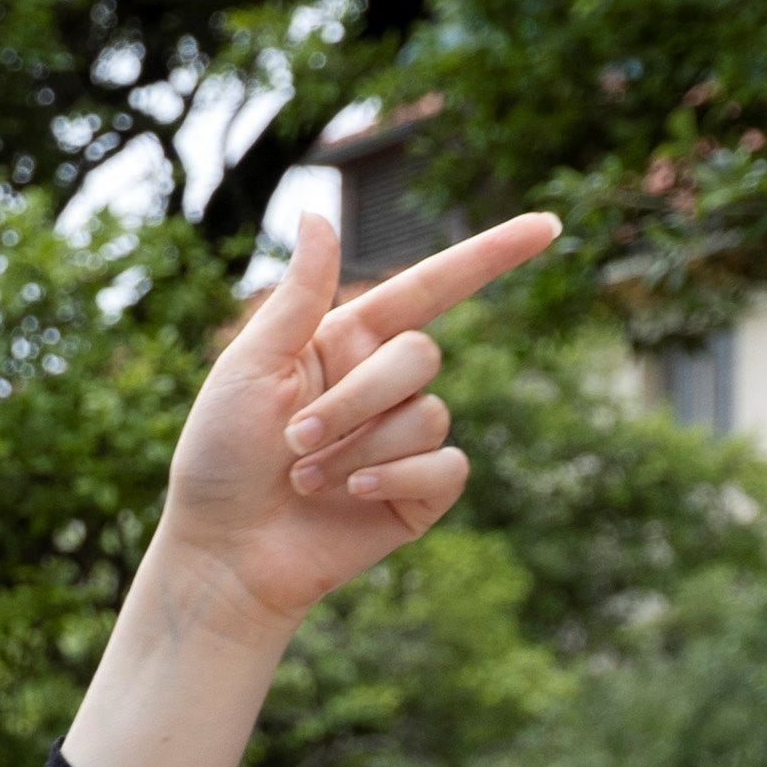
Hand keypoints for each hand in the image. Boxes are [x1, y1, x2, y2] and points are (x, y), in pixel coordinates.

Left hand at [158, 208, 557, 635]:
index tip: (548, 226)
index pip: (431, 288)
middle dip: (354, 401)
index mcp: (346, 343)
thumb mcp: (247, 368)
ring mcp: (406, 440)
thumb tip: (318, 213)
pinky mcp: (421, 492)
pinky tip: (350, 498)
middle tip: (292, 442)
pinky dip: (394, 478)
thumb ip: (298, 296)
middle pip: (419, 356)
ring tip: (302, 481)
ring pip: (429, 414)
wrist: (221, 553)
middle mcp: (383, 386)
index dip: (489, 255)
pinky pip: (445, 465)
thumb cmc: (218, 460)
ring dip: (357, 450)